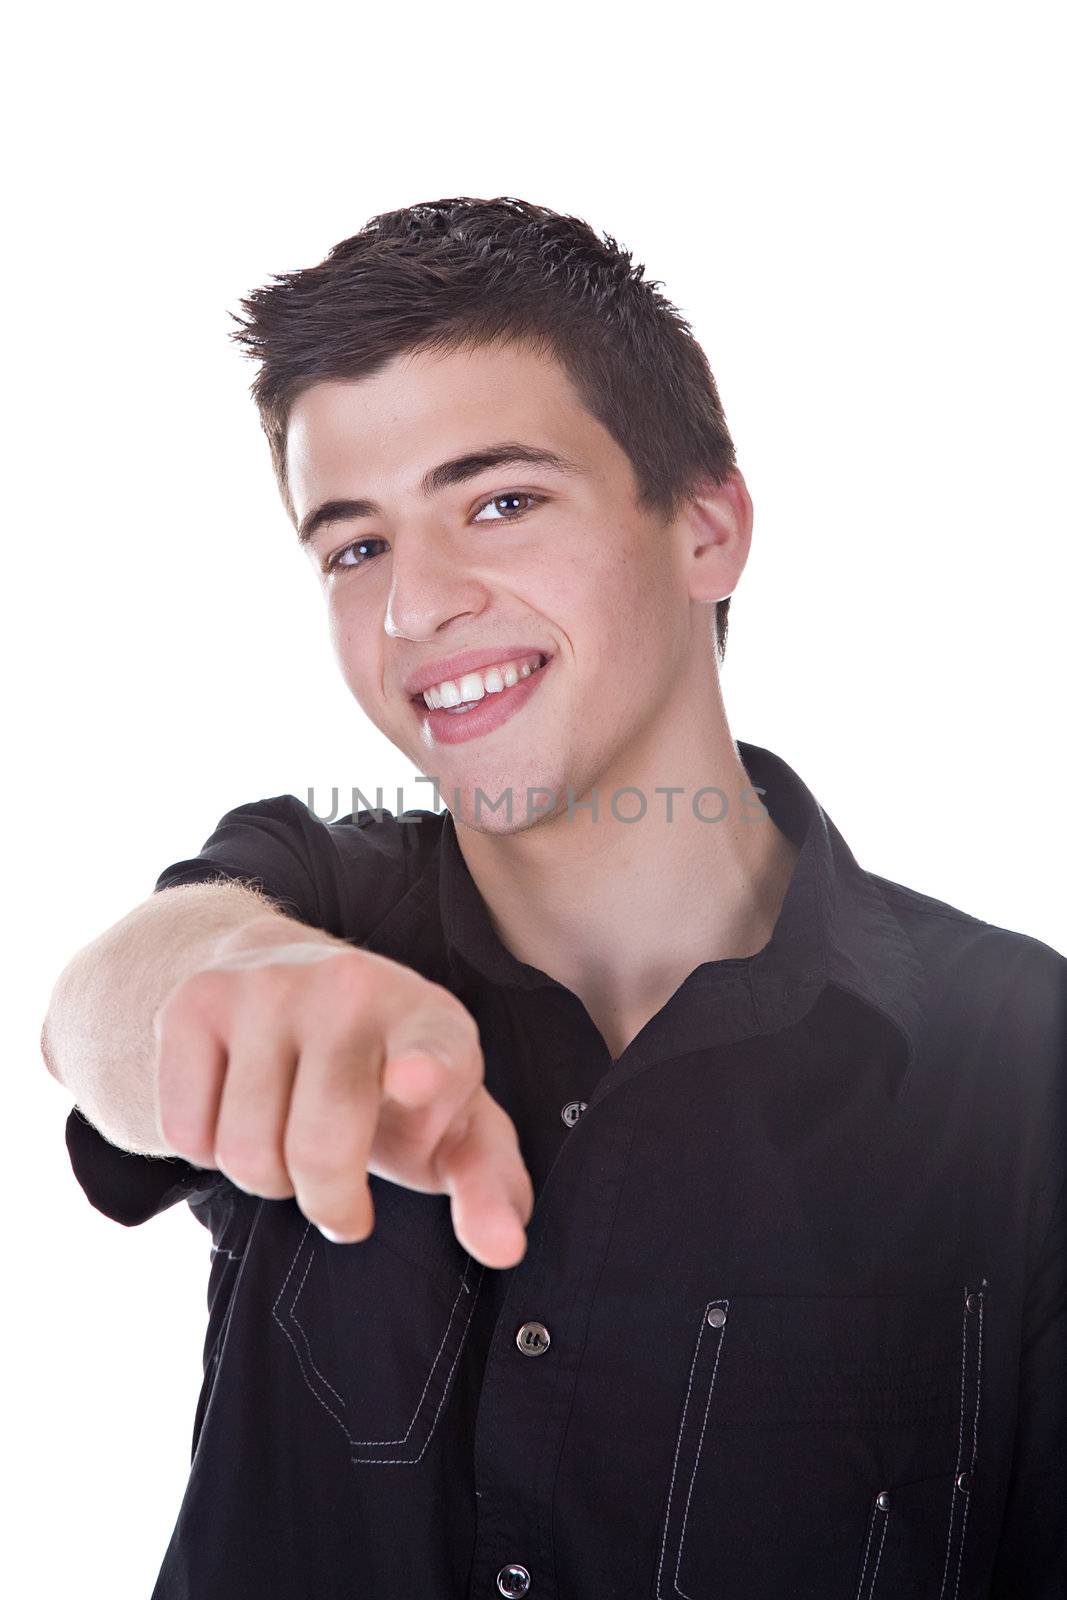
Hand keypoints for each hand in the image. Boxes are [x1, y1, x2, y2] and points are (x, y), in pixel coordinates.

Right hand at [151, 916, 533, 1267]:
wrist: (292, 973)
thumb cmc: (391, 1075)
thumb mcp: (450, 1123)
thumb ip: (486, 1186)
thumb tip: (504, 1249)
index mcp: (433, 1021)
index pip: (433, 1049)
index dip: (425, 1071)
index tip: (415, 1081)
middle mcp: (352, 988)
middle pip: (319, 1148)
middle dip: (329, 1203)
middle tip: (342, 1201)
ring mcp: (268, 987)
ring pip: (245, 1152)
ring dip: (267, 1180)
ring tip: (290, 1142)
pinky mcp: (196, 1001)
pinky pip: (186, 1134)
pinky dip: (208, 1153)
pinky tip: (239, 1111)